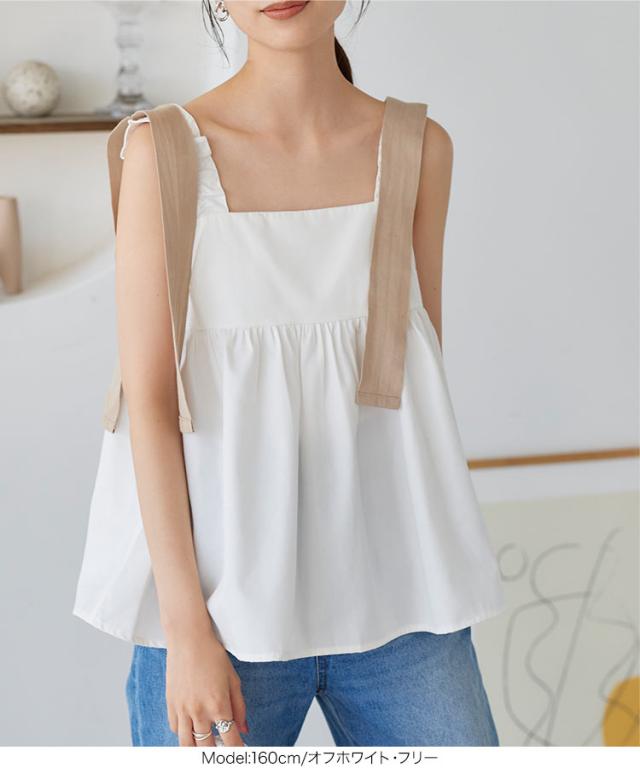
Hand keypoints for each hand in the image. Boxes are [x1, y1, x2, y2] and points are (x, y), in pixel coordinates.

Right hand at [166, 627, 247, 746]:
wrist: (188, 640)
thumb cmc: (213, 656)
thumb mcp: (233, 679)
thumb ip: (240, 707)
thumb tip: (245, 729)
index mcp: (218, 705)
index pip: (230, 740)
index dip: (237, 751)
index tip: (240, 754)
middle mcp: (199, 712)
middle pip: (207, 748)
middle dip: (216, 753)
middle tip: (222, 750)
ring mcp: (182, 710)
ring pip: (187, 745)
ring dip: (197, 749)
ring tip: (206, 746)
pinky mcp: (170, 705)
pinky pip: (175, 730)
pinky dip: (184, 733)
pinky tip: (191, 728)